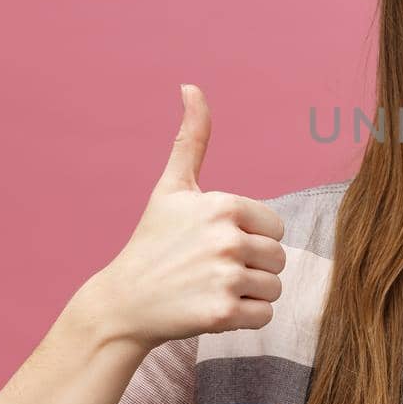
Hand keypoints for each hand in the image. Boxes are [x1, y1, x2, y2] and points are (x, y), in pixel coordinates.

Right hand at [76, 84, 286, 350]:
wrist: (123, 302)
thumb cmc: (153, 242)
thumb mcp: (172, 187)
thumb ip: (191, 138)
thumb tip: (191, 86)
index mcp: (225, 205)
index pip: (275, 227)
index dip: (251, 238)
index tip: (215, 243)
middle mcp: (228, 239)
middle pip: (278, 258)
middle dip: (252, 267)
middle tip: (212, 270)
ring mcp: (226, 277)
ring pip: (274, 288)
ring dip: (250, 293)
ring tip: (212, 288)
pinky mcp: (223, 314)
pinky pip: (265, 315)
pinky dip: (245, 318)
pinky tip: (212, 309)